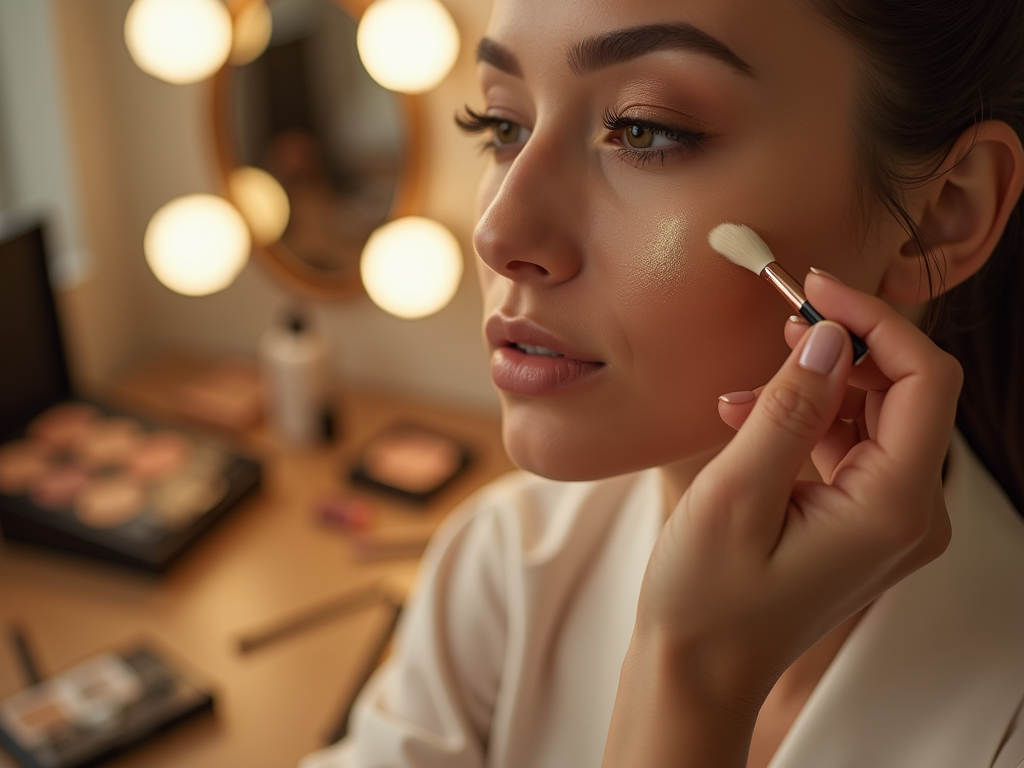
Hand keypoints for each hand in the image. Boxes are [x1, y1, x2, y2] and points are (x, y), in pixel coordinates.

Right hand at [639, 271, 958, 718]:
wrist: (699, 669)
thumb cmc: (707, 600)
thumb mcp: (736, 495)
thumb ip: (789, 409)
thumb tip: (827, 336)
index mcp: (893, 507)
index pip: (924, 379)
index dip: (874, 321)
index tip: (813, 288)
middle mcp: (910, 512)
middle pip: (904, 391)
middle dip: (839, 348)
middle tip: (776, 322)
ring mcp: (889, 519)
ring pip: (872, 413)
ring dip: (811, 387)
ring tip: (738, 401)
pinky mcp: (862, 519)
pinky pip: (850, 444)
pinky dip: (805, 420)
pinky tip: (748, 422)